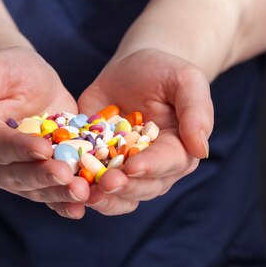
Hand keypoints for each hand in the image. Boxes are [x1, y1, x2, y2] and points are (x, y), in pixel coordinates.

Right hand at [0, 47, 89, 218]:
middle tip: (67, 176)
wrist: (27, 80)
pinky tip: (85, 205)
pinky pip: (52, 195)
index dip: (21, 149)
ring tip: (82, 193)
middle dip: (43, 177)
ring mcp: (18, 175)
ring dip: (59, 194)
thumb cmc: (6, 70)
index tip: (44, 148)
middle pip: (17, 175)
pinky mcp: (41, 178)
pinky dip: (67, 202)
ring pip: (37, 190)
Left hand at [78, 48, 212, 214]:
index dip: (150, 167)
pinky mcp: (98, 165)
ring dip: (100, 197)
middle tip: (103, 182)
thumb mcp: (186, 81)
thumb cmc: (165, 72)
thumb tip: (202, 149)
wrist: (133, 69)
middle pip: (141, 187)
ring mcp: (124, 170)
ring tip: (81, 190)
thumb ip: (197, 111)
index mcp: (179, 151)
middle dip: (122, 186)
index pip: (167, 164)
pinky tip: (64, 183)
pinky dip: (78, 187)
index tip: (132, 166)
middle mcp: (154, 169)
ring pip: (116, 196)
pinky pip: (89, 184)